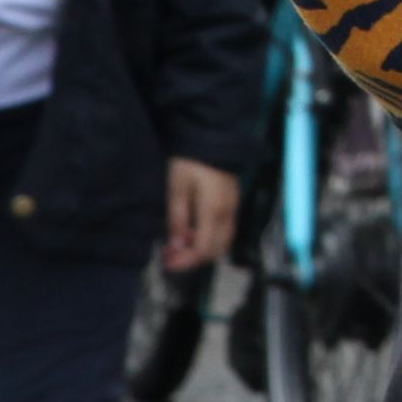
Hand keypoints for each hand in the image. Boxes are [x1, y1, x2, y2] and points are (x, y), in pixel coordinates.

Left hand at [162, 158, 238, 273]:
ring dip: (202, 249)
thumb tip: (177, 246)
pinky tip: (193, 232)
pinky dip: (209, 239)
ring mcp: (233, 208)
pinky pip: (225, 231)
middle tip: (170, 256)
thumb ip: (177, 220)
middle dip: (193, 259)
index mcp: (213, 211)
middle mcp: (228, 214)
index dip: (186, 261)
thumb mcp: (176, 189)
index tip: (167, 263)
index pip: (204, 249)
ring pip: (223, 242)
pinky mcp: (233, 203)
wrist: (211, 138)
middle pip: (216, 250)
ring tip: (180, 245)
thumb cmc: (190, 162)